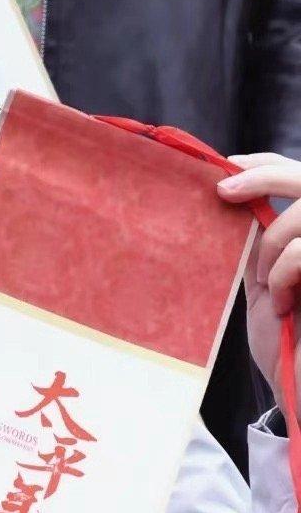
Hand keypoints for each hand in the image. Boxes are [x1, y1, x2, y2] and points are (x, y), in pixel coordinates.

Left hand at [218, 152, 300, 416]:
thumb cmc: (287, 348)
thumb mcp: (266, 284)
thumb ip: (258, 241)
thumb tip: (229, 194)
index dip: (267, 165)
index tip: (227, 168)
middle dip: (266, 176)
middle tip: (225, 191)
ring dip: (273, 243)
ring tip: (267, 284)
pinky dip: (284, 271)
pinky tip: (286, 305)